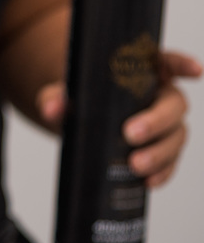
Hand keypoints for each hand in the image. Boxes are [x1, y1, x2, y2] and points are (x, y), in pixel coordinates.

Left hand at [37, 50, 199, 187]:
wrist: (77, 120)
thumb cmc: (78, 97)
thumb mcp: (61, 93)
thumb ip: (56, 97)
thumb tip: (52, 109)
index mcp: (141, 71)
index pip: (166, 61)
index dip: (182, 65)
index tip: (195, 71)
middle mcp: (160, 95)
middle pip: (173, 105)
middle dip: (156, 121)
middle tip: (130, 134)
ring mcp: (165, 123)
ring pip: (176, 136)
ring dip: (160, 153)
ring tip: (135, 165)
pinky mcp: (161, 148)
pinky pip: (171, 161)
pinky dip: (163, 172)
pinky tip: (148, 181)